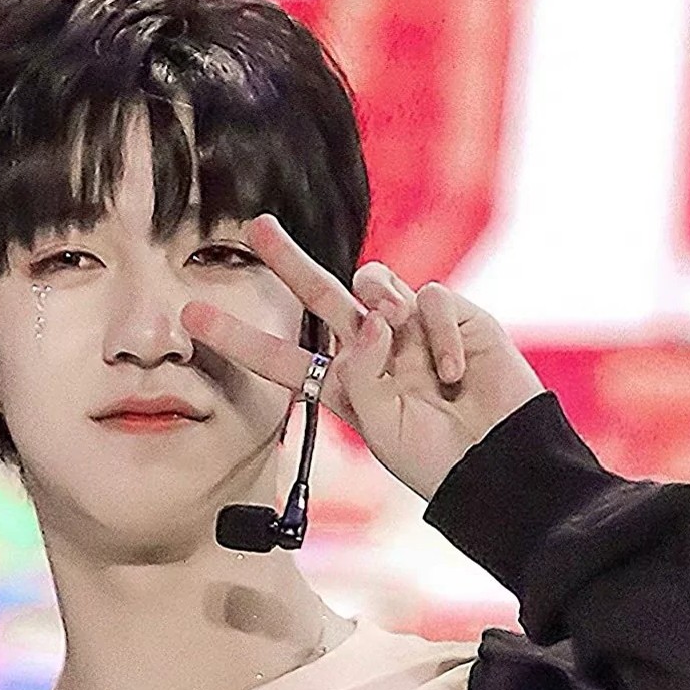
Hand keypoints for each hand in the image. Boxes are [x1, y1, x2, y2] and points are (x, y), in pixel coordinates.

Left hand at [181, 215, 545, 500]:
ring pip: (373, 281)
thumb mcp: (378, 427)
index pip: (281, 356)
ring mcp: (411, 329)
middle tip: (256, 227)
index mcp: (343, 384)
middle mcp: (371, 349)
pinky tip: (451, 371)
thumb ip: (360, 375)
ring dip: (380, 308)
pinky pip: (429, 298)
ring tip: (399, 343)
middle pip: (320, 294)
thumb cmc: (435, 456)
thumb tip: (370, 318)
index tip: (190, 316)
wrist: (499, 462)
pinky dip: (438, 333)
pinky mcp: (454, 316)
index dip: (237, 337)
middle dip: (289, 260)